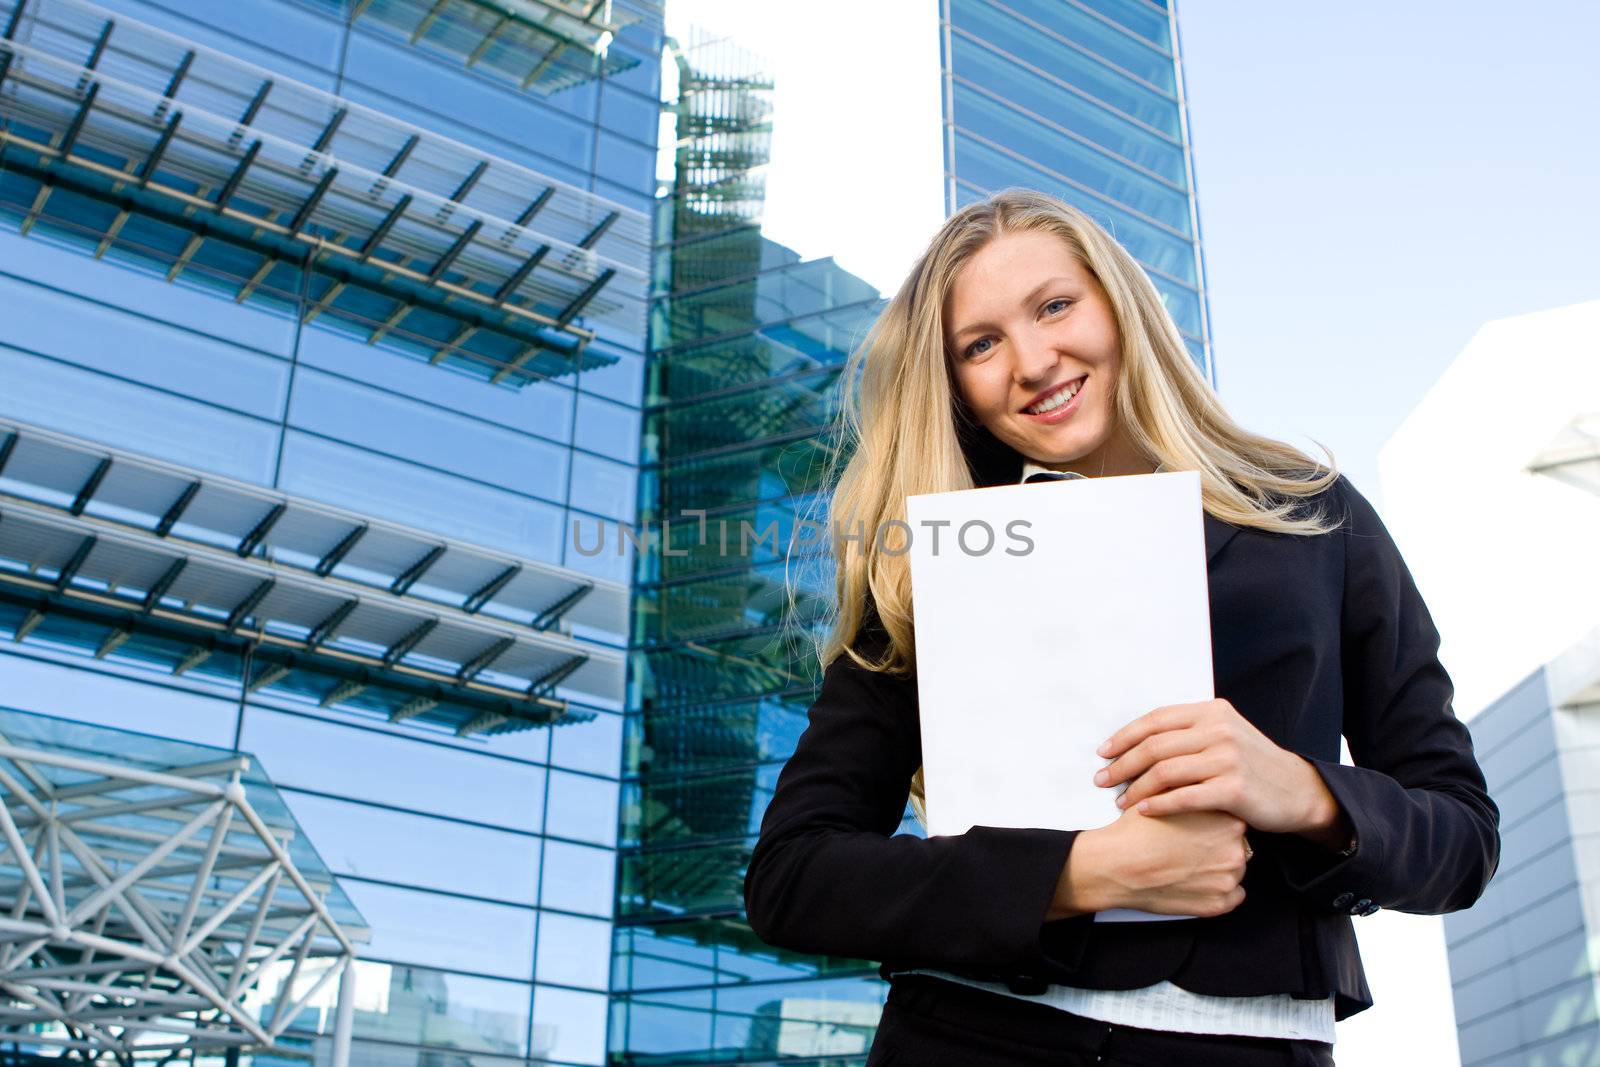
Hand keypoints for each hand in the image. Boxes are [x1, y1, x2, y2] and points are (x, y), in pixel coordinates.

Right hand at [1051, 807, 1248, 918]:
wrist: (1116, 864)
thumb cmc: (1136, 832)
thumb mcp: (1167, 797)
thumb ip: (1192, 791)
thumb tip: (1202, 786)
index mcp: (1227, 820)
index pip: (1233, 817)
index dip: (1214, 820)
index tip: (1200, 825)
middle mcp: (1235, 849)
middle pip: (1236, 844)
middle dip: (1217, 844)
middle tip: (1190, 844)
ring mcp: (1228, 879)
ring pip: (1233, 870)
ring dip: (1217, 867)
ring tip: (1187, 863)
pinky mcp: (1217, 903)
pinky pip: (1231, 897)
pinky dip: (1216, 891)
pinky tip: (1196, 882)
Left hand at [1094, 698, 1343, 836]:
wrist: (1298, 791)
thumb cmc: (1253, 765)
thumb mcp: (1225, 734)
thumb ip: (1190, 731)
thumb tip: (1138, 738)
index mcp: (1212, 712)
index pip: (1156, 720)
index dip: (1125, 736)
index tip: (1104, 752)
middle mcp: (1219, 730)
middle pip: (1154, 746)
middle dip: (1122, 764)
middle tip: (1101, 779)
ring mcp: (1227, 759)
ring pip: (1165, 772)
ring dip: (1135, 788)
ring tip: (1119, 800)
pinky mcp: (1234, 789)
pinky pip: (1183, 797)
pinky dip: (1158, 805)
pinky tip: (1142, 812)